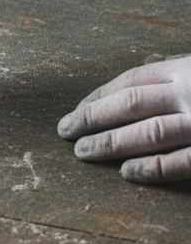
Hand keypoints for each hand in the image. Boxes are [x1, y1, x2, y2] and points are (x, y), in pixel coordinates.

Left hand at [58, 56, 190, 182]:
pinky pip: (180, 162)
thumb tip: (143, 81)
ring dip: (110, 143)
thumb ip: (178, 73)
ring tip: (81, 152)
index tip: (76, 110)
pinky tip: (126, 172)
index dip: (99, 96)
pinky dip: (152, 167)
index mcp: (187, 71)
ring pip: (149, 132)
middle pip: (131, 103)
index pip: (132, 80)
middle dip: (92, 118)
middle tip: (65, 131)